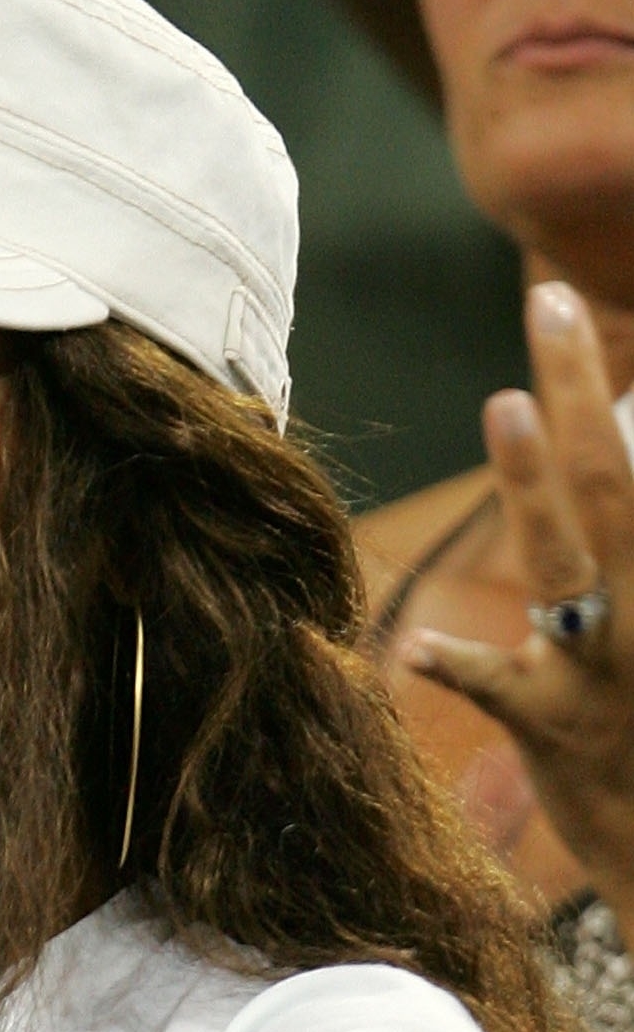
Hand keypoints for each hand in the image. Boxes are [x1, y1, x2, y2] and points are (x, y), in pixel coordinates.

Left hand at [400, 281, 633, 934]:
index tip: (575, 309)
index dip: (606, 387)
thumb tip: (597, 475)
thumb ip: (612, 551)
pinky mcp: (556, 731)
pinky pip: (504, 690)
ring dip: (533, 480)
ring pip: (568, 559)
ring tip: (505, 404)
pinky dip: (463, 667)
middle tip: (551, 301)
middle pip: (610, 479)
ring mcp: (604, 667)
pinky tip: (417, 646)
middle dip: (580, 386)